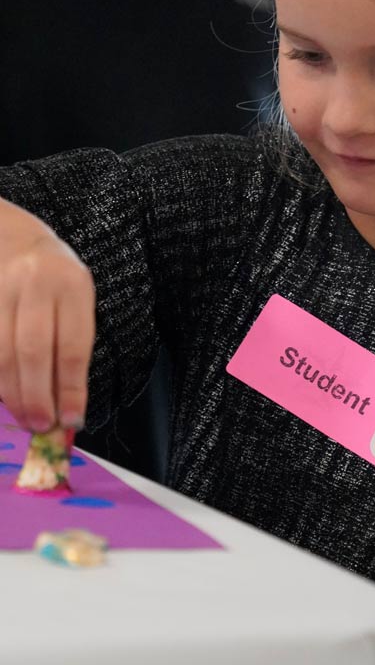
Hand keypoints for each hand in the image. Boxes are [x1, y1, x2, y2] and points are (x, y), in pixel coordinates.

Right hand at [0, 204, 94, 431]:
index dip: (71, 388)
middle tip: (41, 425)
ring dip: (12, 392)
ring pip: (3, 352)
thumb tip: (67, 403)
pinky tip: (4, 393)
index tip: (73, 419)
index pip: (73, 345)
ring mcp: (2, 288)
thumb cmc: (56, 279)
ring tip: (22, 416)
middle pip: (34, 350)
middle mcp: (36, 283)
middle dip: (37, 395)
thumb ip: (72, 345)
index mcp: (73, 285)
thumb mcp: (77, 300)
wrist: (15, 238)